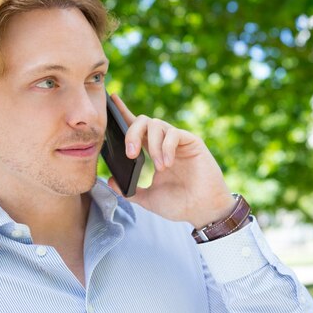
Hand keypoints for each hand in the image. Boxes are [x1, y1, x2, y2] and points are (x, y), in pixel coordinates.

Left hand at [106, 94, 236, 228]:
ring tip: (159, 167)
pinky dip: (166, 147)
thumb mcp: (149, 199)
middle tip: (130, 154)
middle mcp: (164, 142)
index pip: (136, 127)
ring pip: (157, 124)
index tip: (112, 101)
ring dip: (152, 145)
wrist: (203, 211)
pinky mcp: (192, 142)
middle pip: (143, 120)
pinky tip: (167, 163)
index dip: (123, 113)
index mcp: (152, 150)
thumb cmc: (179, 204)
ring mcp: (178, 141)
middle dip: (132, 133)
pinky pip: (174, 133)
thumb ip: (130, 190)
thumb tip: (110, 180)